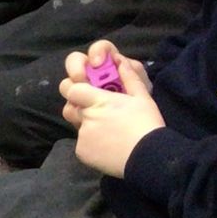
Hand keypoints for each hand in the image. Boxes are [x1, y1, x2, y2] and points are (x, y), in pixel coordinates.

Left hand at [59, 41, 161, 178]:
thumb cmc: (147, 124)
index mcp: (98, 101)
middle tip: (95, 108)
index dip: (76, 88)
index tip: (86, 89)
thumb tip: (119, 60)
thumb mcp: (143, 97)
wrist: (148, 157)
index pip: (72, 89)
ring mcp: (82, 136)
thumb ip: (129, 78)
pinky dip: (91, 142)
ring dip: (86, 123)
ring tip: (106, 127)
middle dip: (77, 105)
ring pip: (76, 125)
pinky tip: (108, 144)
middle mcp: (86, 117)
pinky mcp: (81, 152)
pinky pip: (82, 142)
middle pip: (68, 107)